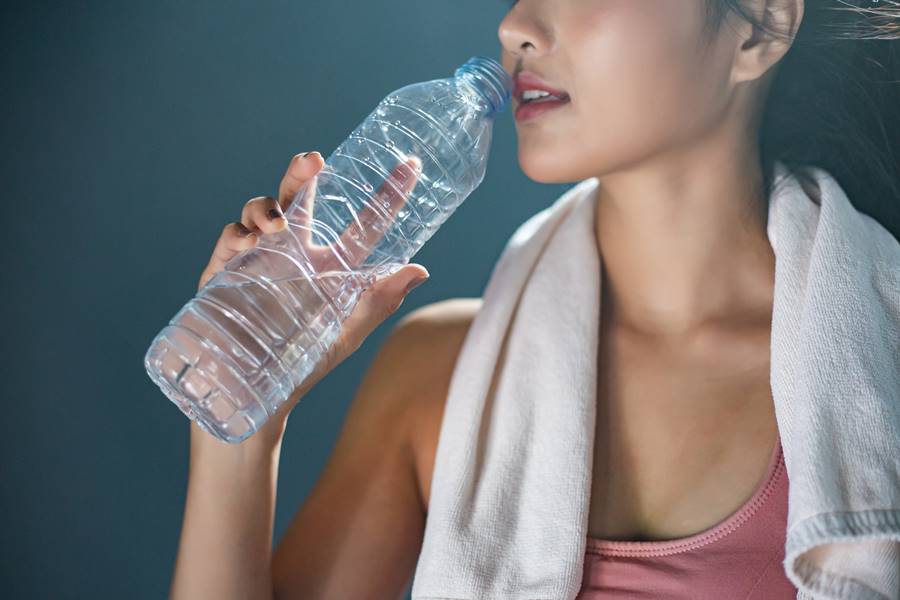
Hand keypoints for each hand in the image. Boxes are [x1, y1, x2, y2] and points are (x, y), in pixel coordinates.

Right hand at [195, 150, 429, 432]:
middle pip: (301, 197)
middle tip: (312, 160)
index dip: (387, 194)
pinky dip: (238, 233)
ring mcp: (259, 258)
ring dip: (266, 205)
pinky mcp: (225, 271)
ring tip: (274, 223)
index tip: (411, 164)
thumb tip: (421, 269)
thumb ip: (380, 301)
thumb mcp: (347, 334)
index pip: (364, 223)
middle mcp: (296, 254)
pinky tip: (247, 243)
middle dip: (302, 172)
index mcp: (332, 266)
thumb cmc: (304, 365)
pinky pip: (231, 237)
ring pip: (262, 210)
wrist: (249, 392)